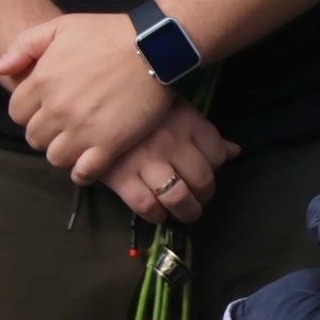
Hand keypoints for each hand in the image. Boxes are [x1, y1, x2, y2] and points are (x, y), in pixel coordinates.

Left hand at [0, 12, 174, 183]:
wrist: (153, 49)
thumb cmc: (108, 34)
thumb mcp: (60, 27)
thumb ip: (24, 45)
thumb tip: (1, 68)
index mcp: (42, 81)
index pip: (17, 113)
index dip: (30, 113)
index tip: (47, 110)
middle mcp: (58, 109)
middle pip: (35, 137)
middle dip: (46, 133)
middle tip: (63, 128)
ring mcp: (83, 129)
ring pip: (55, 157)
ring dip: (63, 152)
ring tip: (77, 145)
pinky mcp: (110, 143)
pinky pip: (85, 172)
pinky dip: (82, 173)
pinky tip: (88, 165)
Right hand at [98, 101, 239, 223]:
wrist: (86, 104)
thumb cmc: (135, 107)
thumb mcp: (175, 109)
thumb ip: (204, 132)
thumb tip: (234, 151)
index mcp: (187, 122)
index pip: (217, 154)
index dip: (216, 167)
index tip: (205, 170)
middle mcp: (171, 142)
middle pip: (203, 180)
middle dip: (204, 195)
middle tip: (198, 198)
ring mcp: (146, 160)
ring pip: (179, 197)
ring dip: (186, 210)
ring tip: (184, 211)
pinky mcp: (120, 175)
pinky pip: (147, 206)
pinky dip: (156, 215)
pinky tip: (157, 211)